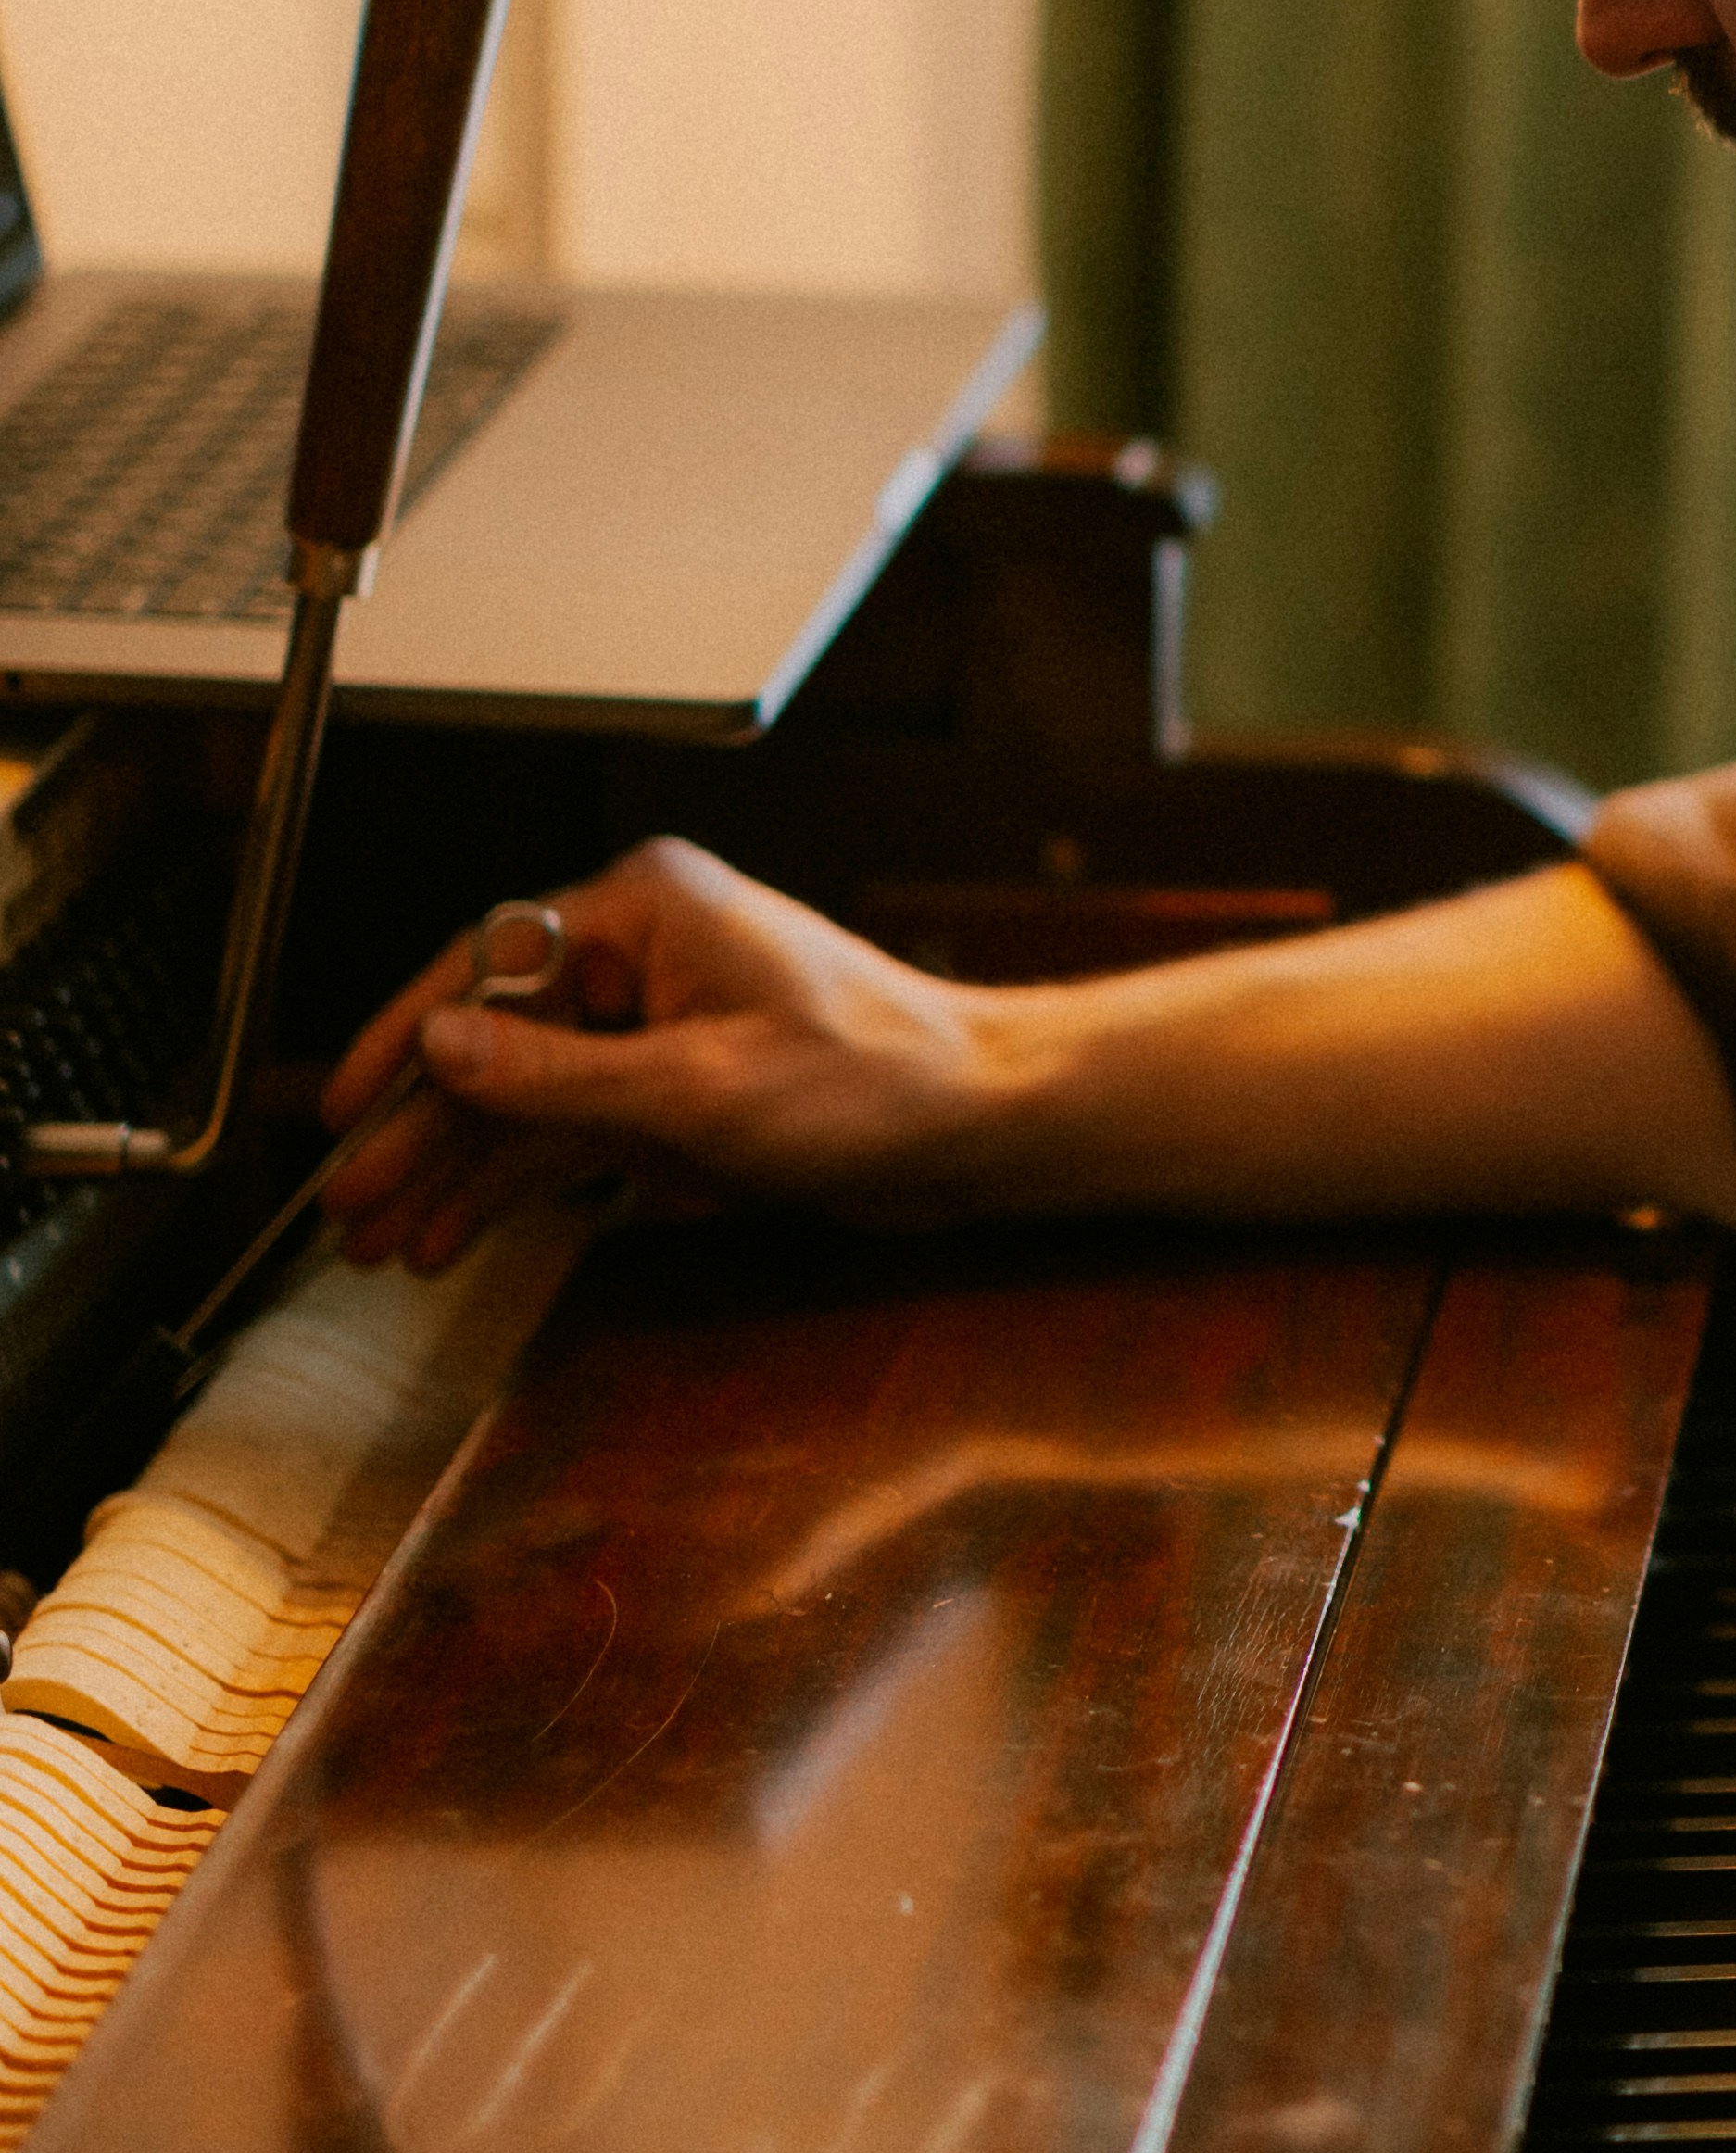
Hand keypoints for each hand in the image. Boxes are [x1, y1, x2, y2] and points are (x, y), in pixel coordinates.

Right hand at [319, 838, 1025, 1276]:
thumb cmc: (876, 1077)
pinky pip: (568, 1134)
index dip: (403, 1041)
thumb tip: (439, 1046)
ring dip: (452, 1170)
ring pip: (522, 1099)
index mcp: (646, 910)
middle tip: (345, 1206)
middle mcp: (641, 955)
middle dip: (416, 1130)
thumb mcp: (699, 1086)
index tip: (342, 1108)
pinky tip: (453, 1235)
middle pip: (492, 1042)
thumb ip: (557, 1074)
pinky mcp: (674, 1089)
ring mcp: (654, 1025)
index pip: (486, 965)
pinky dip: (513, 1184)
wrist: (977, 1126)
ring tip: (380, 1242)